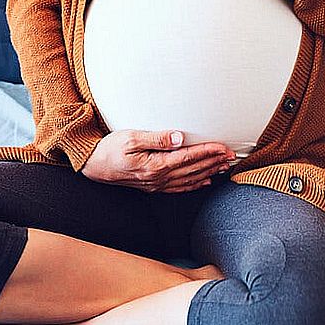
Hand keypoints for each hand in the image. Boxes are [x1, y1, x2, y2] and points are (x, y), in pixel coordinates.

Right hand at [80, 129, 236, 193]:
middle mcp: (158, 178)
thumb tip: (179, 137)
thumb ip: (157, 138)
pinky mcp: (152, 187)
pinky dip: (194, 184)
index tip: (223, 147)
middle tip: (232, 155)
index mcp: (155, 165)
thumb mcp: (131, 138)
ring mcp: (156, 185)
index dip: (208, 151)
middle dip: (214, 162)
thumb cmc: (109, 149)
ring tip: (224, 166)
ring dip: (208, 172)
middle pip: (193, 169)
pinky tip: (204, 181)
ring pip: (189, 180)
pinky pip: (179, 188)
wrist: (93, 166)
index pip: (189, 157)